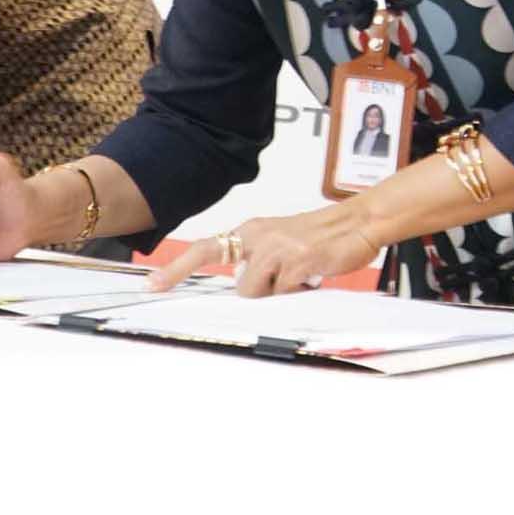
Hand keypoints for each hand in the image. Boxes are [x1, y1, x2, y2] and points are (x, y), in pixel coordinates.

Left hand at [148, 204, 376, 296]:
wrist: (360, 221)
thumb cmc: (324, 237)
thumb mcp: (283, 242)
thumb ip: (259, 260)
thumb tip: (244, 288)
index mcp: (253, 230)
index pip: (206, 248)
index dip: (177, 268)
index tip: (153, 284)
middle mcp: (261, 235)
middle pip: (240, 286)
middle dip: (261, 293)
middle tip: (285, 282)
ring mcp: (279, 248)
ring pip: (259, 292)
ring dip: (281, 293)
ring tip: (303, 276)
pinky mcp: (299, 261)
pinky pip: (286, 292)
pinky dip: (301, 291)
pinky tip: (315, 275)